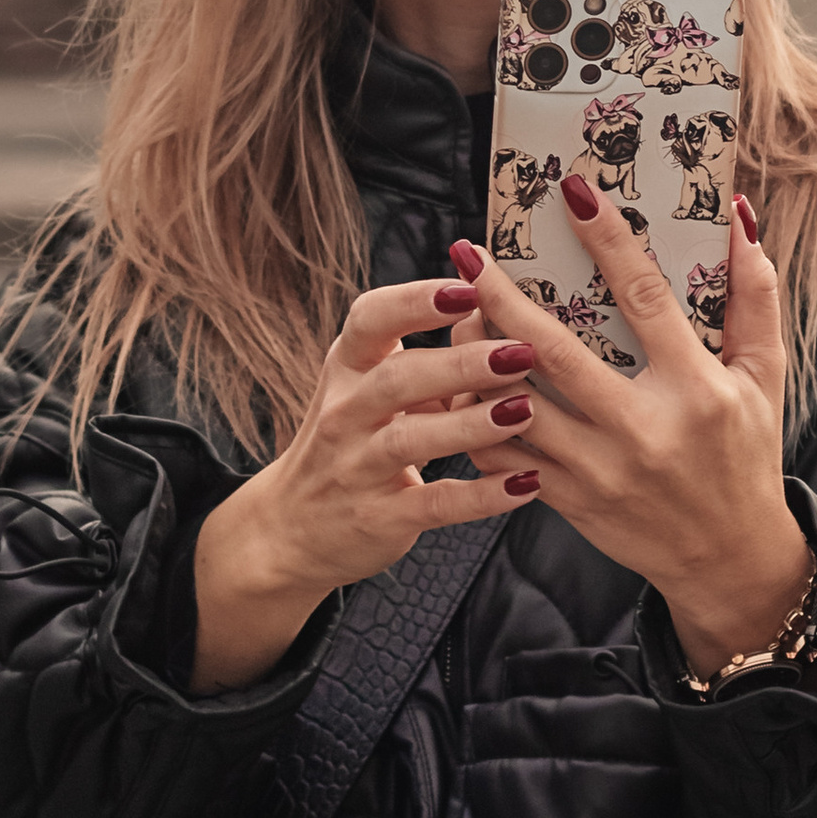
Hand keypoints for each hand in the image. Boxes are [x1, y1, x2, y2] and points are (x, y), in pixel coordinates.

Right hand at [189, 276, 532, 688]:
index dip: (416, 300)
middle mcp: (345, 413)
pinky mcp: (380, 518)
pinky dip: (482, 496)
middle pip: (398, 378)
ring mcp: (358, 468)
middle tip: (520, 352)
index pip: (370, 320)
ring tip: (525, 410)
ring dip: (471, 424)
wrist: (291, 529)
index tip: (469, 288)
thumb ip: (424, 360)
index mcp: (347, 369)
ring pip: (411, 440)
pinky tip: (525, 482)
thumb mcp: (367, 392)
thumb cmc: (348, 443)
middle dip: (461, 363)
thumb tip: (493, 311)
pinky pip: (435, 503)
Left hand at [455, 179, 809, 676]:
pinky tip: (456, 383)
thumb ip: (756, 297)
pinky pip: (505, 454)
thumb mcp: (765, 377)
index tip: (573, 191)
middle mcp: (643, 430)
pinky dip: (474, 417)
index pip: (646, 299)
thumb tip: (742, 218)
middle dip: (503, 298)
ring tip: (452, 313)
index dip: (609, 242)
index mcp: (696, 389)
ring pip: (515, 407)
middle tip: (467, 253)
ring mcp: (599, 470)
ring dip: (474, 357)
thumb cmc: (747, 456)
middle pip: (555, 353)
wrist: (728, 559)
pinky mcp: (569, 500)